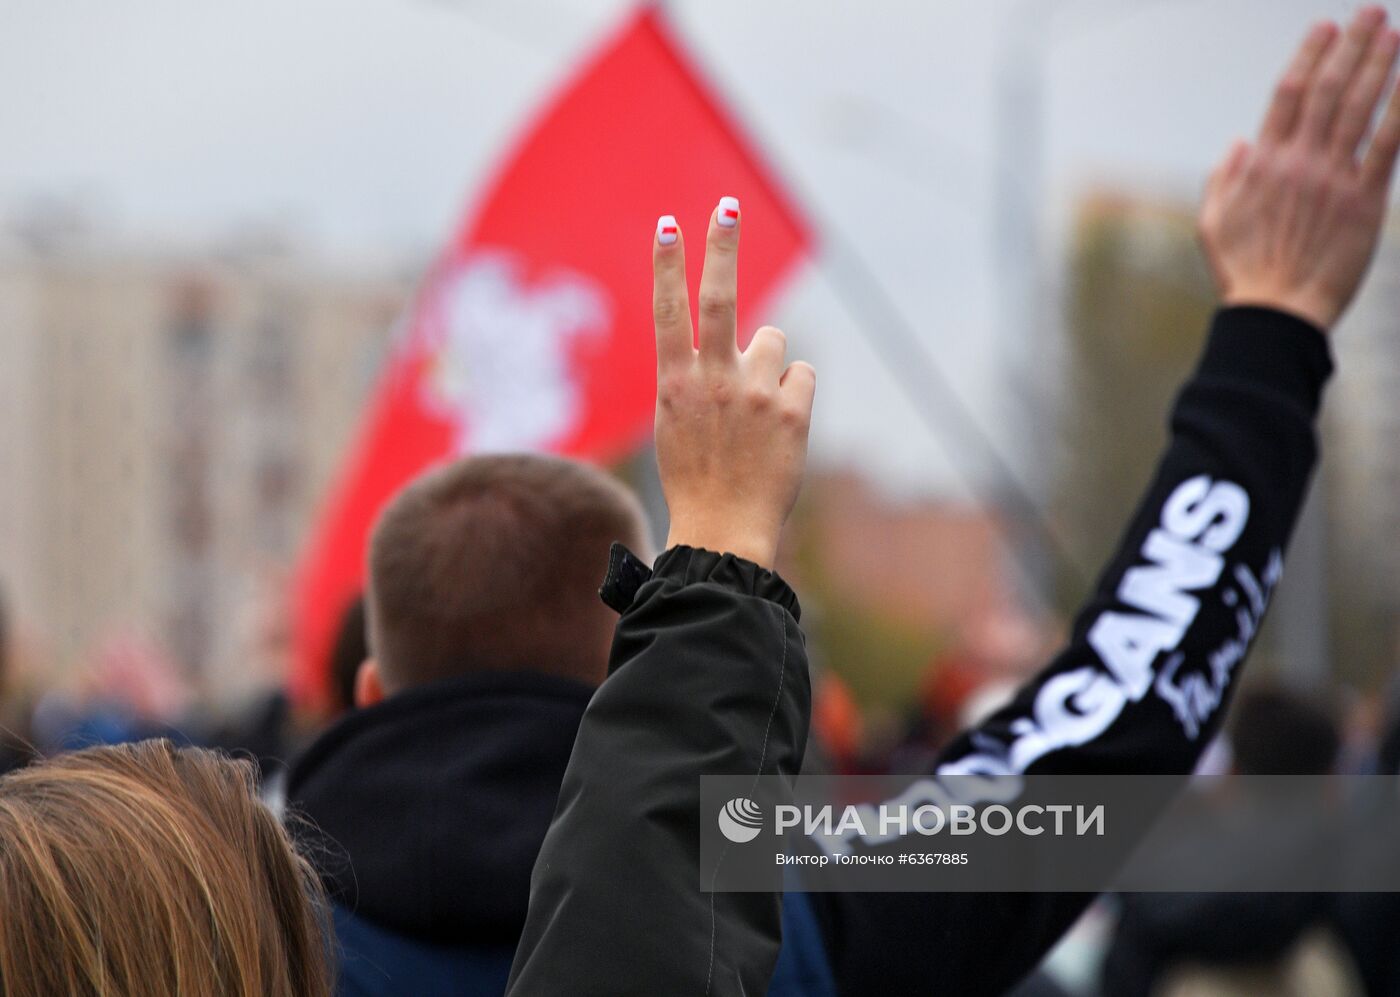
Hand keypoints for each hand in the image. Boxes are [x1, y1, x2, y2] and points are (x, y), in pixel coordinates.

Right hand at [651, 198, 815, 569]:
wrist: (724, 532)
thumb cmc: (696, 479)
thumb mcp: (675, 423)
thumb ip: (697, 378)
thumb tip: (737, 340)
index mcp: (675, 384)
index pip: (668, 312)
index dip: (666, 265)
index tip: (667, 224)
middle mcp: (713, 381)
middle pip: (720, 297)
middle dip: (721, 246)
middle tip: (727, 208)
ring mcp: (754, 395)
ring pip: (774, 341)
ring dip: (770, 363)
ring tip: (757, 409)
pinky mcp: (792, 412)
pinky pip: (803, 374)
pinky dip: (795, 393)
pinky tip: (781, 427)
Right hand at [1199, 7, 1399, 330]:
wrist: (1277, 312)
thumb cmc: (1243, 274)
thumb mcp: (1211, 225)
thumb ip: (1222, 179)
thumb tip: (1238, 143)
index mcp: (1262, 164)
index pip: (1288, 94)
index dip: (1309, 56)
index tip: (1325, 28)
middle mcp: (1299, 162)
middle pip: (1330, 90)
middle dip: (1351, 46)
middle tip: (1369, 14)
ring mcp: (1333, 179)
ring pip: (1360, 108)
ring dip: (1379, 66)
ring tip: (1391, 33)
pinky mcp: (1364, 201)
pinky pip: (1387, 144)